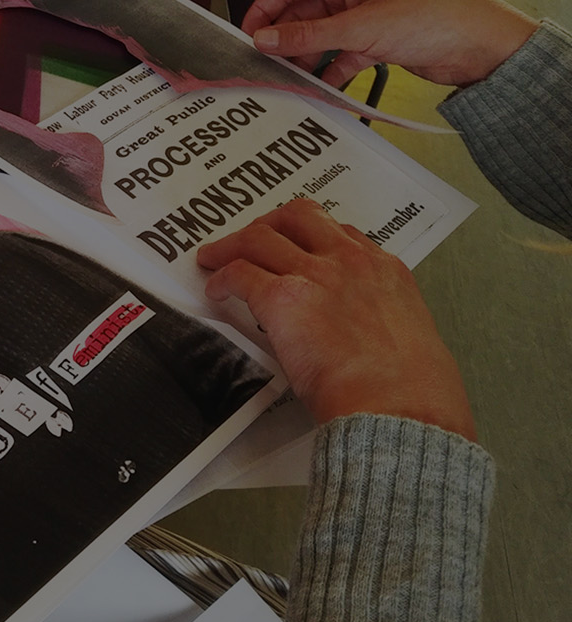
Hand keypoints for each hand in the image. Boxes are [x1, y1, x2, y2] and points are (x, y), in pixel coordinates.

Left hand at [197, 199, 475, 438]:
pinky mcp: (284, 297)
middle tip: (248, 240)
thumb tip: (352, 330)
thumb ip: (376, 317)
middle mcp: (350, 262)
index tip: (294, 246)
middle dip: (268, 224)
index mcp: (384, 271)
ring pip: (260, 237)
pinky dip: (221, 279)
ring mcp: (317, 274)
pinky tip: (216, 291)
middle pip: (298, 217)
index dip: (310, 236)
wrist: (396, 404)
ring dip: (231, 246)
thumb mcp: (405, 334)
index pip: (342, 233)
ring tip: (214, 259)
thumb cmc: (407, 389)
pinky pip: (239, 273)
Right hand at [241, 0, 536, 88]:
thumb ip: (308, 35)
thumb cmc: (433, 17)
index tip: (247, 35)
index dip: (265, 8)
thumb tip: (265, 38)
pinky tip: (320, 90)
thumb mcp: (359, 27)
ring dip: (304, 59)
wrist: (480, 44)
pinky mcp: (377, 45)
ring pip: (320, 39)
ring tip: (286, 80)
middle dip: (282, 38)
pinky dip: (329, 74)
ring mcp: (364, 20)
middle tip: (262, 63)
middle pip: (302, 14)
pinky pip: (341, 59)